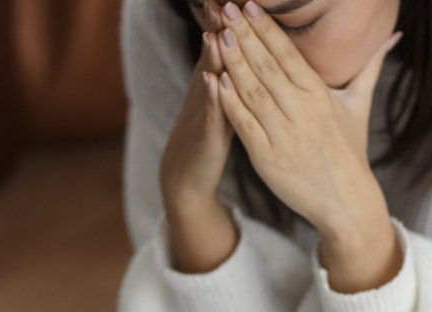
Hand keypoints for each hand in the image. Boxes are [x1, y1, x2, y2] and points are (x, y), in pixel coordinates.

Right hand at [159, 1, 238, 273]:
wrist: (185, 173)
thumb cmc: (210, 134)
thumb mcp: (224, 99)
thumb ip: (234, 73)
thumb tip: (245, 44)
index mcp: (217, 81)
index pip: (225, 45)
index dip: (231, 21)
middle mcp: (207, 91)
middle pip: (215, 54)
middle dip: (221, 27)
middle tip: (225, 1)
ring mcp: (204, 112)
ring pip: (209, 79)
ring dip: (212, 56)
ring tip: (218, 31)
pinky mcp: (205, 136)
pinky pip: (210, 115)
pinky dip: (211, 97)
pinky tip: (212, 81)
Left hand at [214, 1, 402, 292]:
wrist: (347, 200)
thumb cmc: (350, 150)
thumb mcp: (359, 104)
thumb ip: (371, 67)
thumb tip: (394, 34)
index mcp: (320, 95)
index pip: (289, 54)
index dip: (267, 29)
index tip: (249, 6)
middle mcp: (303, 111)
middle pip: (268, 67)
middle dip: (245, 36)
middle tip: (226, 10)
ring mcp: (285, 135)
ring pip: (254, 92)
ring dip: (234, 63)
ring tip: (217, 37)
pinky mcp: (269, 158)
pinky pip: (246, 126)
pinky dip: (230, 104)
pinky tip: (216, 82)